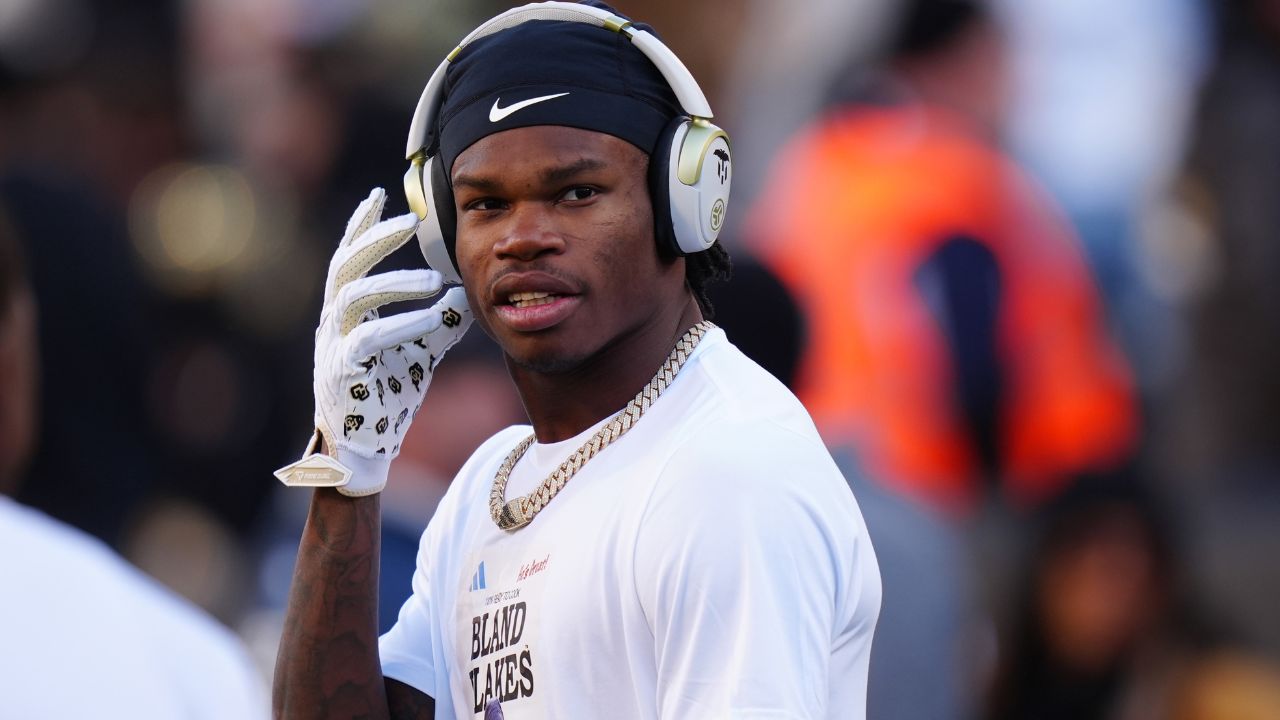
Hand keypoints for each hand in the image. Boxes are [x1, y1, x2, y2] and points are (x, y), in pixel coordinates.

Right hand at [275, 188, 471, 495]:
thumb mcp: (418, 352)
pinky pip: (369, 337)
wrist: (365, 450)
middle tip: (408, 221)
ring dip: (395, 282)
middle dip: (374, 238)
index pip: (349, 258)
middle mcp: (332, 324)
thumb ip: (438, 322)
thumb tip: (468, 295)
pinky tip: (432, 317)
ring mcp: (332, 346)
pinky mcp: (342, 372)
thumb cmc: (386, 397)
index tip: (380, 195)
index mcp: (346, 314)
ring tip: (433, 281)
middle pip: (345, 265)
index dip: (361, 227)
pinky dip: (402, 323)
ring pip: (352, 296)